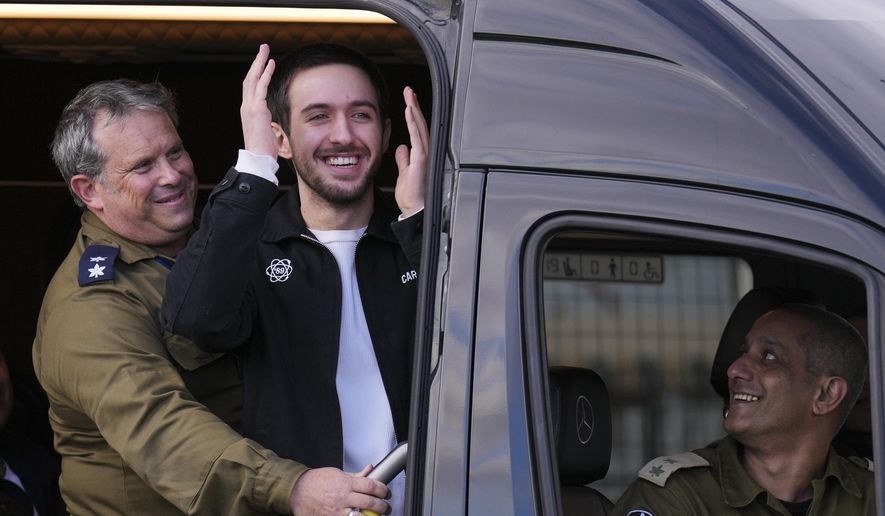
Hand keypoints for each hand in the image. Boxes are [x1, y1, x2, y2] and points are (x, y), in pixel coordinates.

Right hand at [240, 43, 277, 157]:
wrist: (258, 159)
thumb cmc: (264, 149)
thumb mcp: (266, 131)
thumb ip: (267, 121)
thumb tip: (272, 121)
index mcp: (248, 110)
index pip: (251, 87)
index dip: (256, 73)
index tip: (263, 62)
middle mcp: (247, 106)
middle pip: (250, 78)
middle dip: (257, 61)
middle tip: (263, 48)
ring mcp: (250, 107)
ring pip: (253, 78)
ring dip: (260, 62)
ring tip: (265, 49)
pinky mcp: (257, 109)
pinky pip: (261, 87)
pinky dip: (266, 74)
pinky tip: (271, 63)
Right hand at [289, 466, 389, 515]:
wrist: (297, 491)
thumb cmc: (316, 481)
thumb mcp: (337, 473)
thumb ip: (355, 475)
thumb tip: (369, 470)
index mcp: (346, 483)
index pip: (371, 486)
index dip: (383, 490)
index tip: (386, 493)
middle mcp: (343, 497)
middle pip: (370, 502)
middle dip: (382, 506)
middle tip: (386, 507)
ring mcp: (337, 511)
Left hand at [394, 86, 428, 217]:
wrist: (415, 211)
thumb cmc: (413, 196)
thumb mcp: (404, 173)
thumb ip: (404, 160)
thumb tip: (402, 149)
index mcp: (421, 154)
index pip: (417, 129)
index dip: (413, 114)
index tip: (408, 101)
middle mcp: (425, 152)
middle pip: (420, 124)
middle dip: (414, 105)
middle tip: (409, 90)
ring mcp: (425, 155)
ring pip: (420, 127)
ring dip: (415, 109)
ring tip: (410, 94)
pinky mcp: (422, 160)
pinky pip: (418, 137)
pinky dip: (413, 123)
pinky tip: (410, 110)